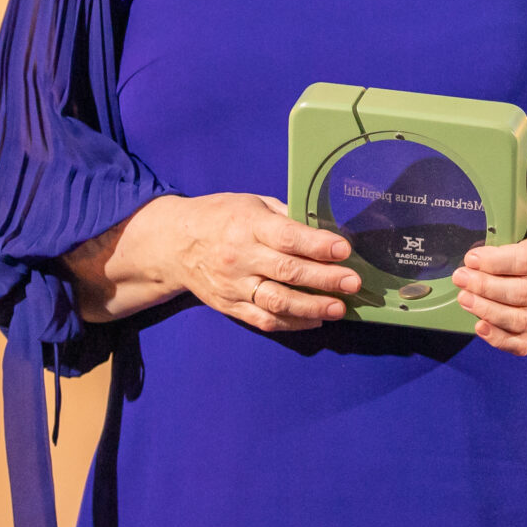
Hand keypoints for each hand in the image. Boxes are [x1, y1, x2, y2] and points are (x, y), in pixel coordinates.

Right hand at [80, 191, 360, 331]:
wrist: (173, 244)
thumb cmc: (220, 217)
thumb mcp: (251, 203)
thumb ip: (285, 216)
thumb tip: (323, 229)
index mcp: (248, 226)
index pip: (288, 237)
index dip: (318, 245)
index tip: (344, 249)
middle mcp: (241, 257)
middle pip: (288, 272)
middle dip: (325, 279)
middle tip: (353, 283)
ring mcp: (235, 286)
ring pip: (278, 302)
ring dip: (312, 307)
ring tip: (339, 308)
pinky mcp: (230, 306)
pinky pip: (264, 320)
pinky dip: (291, 323)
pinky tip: (315, 320)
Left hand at [454, 154, 526, 354]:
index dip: (500, 262)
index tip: (471, 257)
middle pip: (523, 293)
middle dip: (489, 289)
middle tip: (459, 279)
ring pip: (523, 319)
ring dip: (492, 313)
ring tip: (464, 300)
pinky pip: (526, 342)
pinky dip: (503, 340)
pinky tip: (479, 327)